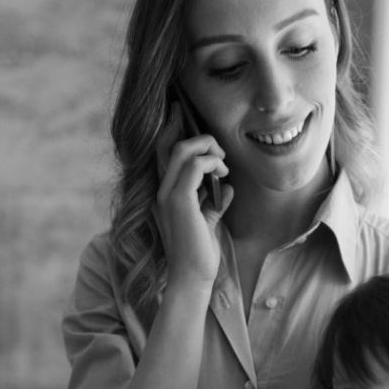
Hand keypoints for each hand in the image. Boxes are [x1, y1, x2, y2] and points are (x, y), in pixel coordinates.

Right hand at [154, 102, 232, 290]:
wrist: (194, 276)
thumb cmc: (200, 253)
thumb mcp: (208, 221)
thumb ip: (214, 203)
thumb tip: (228, 188)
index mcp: (165, 193)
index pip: (163, 153)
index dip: (171, 129)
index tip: (182, 112)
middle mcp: (160, 190)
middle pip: (168, 144)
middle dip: (189, 129)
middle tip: (215, 141)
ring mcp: (167, 194)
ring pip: (182, 150)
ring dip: (207, 148)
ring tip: (222, 162)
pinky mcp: (179, 200)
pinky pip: (193, 166)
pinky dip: (211, 163)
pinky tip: (223, 174)